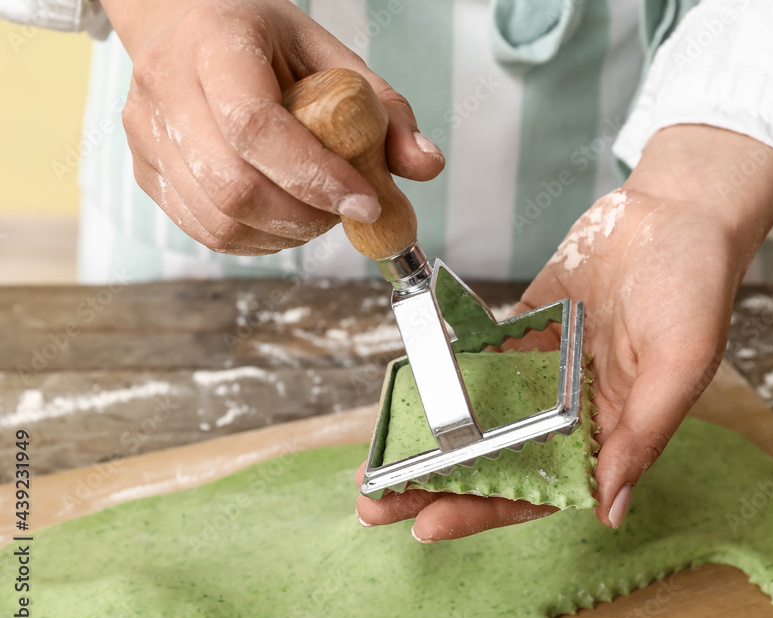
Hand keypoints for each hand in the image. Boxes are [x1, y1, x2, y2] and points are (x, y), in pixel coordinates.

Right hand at [103, 0, 444, 253]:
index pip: (254, 125)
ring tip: (315, 210)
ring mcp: (146, 134)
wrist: (184, 23)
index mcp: (216, 44)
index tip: (365, 201)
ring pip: (218, 220)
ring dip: (283, 233)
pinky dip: (256, 239)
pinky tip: (282, 215)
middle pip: (232, 185)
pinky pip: (205, 230)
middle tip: (343, 210)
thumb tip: (427, 165)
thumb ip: (384, 110)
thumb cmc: (260, 40)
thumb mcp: (329, 55)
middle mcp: (167, 88)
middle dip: (304, 216)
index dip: (314, 176)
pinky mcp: (144, 171)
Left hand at [356, 125, 772, 539]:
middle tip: (375, 503)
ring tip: (377, 455)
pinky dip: (445, 375)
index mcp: (610, 431)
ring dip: (430, 436)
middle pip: (497, 460)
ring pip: (479, 414)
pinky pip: (480, 357)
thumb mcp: (680, 364)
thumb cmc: (696, 286)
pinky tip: (406, 391)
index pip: (540, 487)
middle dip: (438, 484)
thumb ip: (642, 435)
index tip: (429, 522)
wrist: (679, 209)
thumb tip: (609, 510)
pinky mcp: (529, 325)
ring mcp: (546, 367)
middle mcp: (572, 408)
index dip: (485, 508)